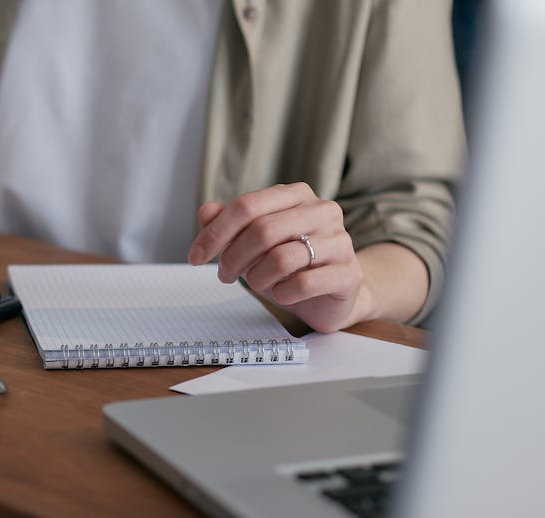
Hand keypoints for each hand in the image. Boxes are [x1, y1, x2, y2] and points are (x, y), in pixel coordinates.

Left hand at [187, 182, 368, 331]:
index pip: (247, 206)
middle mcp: (322, 211)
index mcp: (296, 196)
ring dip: (257, 278)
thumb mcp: (253, 242)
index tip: (195, 256)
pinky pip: (304, 283)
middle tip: (225, 275)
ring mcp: (339, 241)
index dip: (215, 233)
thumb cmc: (288, 264)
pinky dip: (282, 293)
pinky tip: (281, 293)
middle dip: (233, 258)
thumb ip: (229, 223)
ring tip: (257, 284)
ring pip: (281, 258)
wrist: (330, 295)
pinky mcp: (348, 273)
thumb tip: (206, 212)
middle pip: (262, 231)